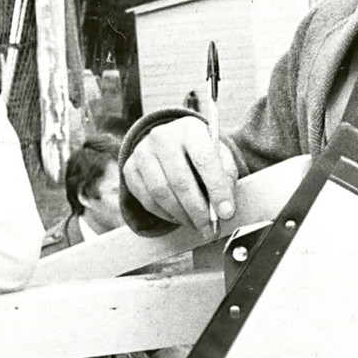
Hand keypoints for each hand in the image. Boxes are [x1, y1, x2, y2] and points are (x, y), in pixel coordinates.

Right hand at [121, 118, 237, 233]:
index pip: (205, 160)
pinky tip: (179, 217)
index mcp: (190, 129)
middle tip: (209, 229)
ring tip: (196, 224)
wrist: (170, 142)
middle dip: (198, 211)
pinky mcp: (130, 169)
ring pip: (161, 193)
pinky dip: (166, 215)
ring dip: (182, 216)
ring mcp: (142, 152)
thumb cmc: (199, 152)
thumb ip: (226, 177)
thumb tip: (223, 208)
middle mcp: (162, 136)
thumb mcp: (220, 155)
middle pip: (180, 181)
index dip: (217, 190)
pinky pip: (148, 200)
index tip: (226, 213)